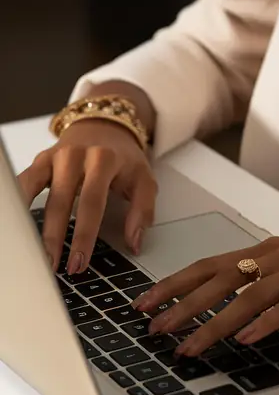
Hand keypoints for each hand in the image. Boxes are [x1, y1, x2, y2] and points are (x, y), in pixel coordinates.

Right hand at [18, 120, 156, 274]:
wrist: (106, 128)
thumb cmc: (124, 159)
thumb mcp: (144, 180)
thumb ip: (143, 211)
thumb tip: (134, 243)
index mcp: (104, 160)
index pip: (92, 203)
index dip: (85, 235)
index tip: (80, 261)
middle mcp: (76, 155)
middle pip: (60, 202)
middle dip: (55, 238)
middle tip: (53, 266)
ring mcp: (55, 157)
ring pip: (37, 193)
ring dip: (32, 225)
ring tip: (32, 253)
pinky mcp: (40, 160)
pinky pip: (24, 183)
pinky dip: (19, 204)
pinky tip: (17, 226)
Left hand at [134, 236, 278, 357]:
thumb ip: (263, 287)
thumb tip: (222, 313)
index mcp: (268, 251)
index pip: (210, 265)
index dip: (175, 283)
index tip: (145, 303)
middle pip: (220, 278)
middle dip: (182, 305)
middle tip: (153, 328)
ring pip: (248, 296)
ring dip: (214, 323)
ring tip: (189, 347)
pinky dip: (265, 324)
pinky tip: (246, 341)